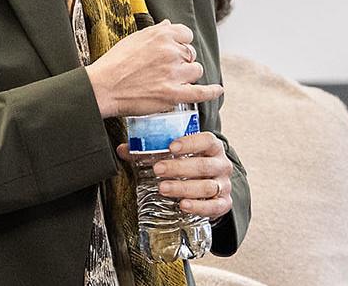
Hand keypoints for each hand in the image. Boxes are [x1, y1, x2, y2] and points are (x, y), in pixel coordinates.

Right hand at [87, 20, 221, 117]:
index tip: (175, 51)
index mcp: (162, 35)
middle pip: (191, 54)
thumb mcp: (134, 38)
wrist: (103, 87)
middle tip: (167, 70)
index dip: (181, 44)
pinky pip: (200, 93)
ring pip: (195, 71)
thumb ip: (155, 32)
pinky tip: (217, 90)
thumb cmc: (114, 63)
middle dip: (183, 61)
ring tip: (173, 81)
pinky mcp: (173, 94)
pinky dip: (211, 92)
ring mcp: (173, 73)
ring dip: (188, 76)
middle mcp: (171, 51)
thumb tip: (169, 25)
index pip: (186, 35)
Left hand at [116, 132, 233, 220]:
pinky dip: (199, 207)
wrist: (212, 189)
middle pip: (204, 165)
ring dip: (184, 188)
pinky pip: (214, 207)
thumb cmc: (192, 167)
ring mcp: (224, 185)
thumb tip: (124, 149)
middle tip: (158, 169)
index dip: (190, 142)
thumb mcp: (177, 157)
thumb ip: (150, 152)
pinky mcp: (224, 204)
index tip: (171, 146)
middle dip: (179, 168)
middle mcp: (222, 165)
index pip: (207, 141)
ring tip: (163, 188)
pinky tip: (183, 205)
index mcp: (213, 148)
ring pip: (207, 186)